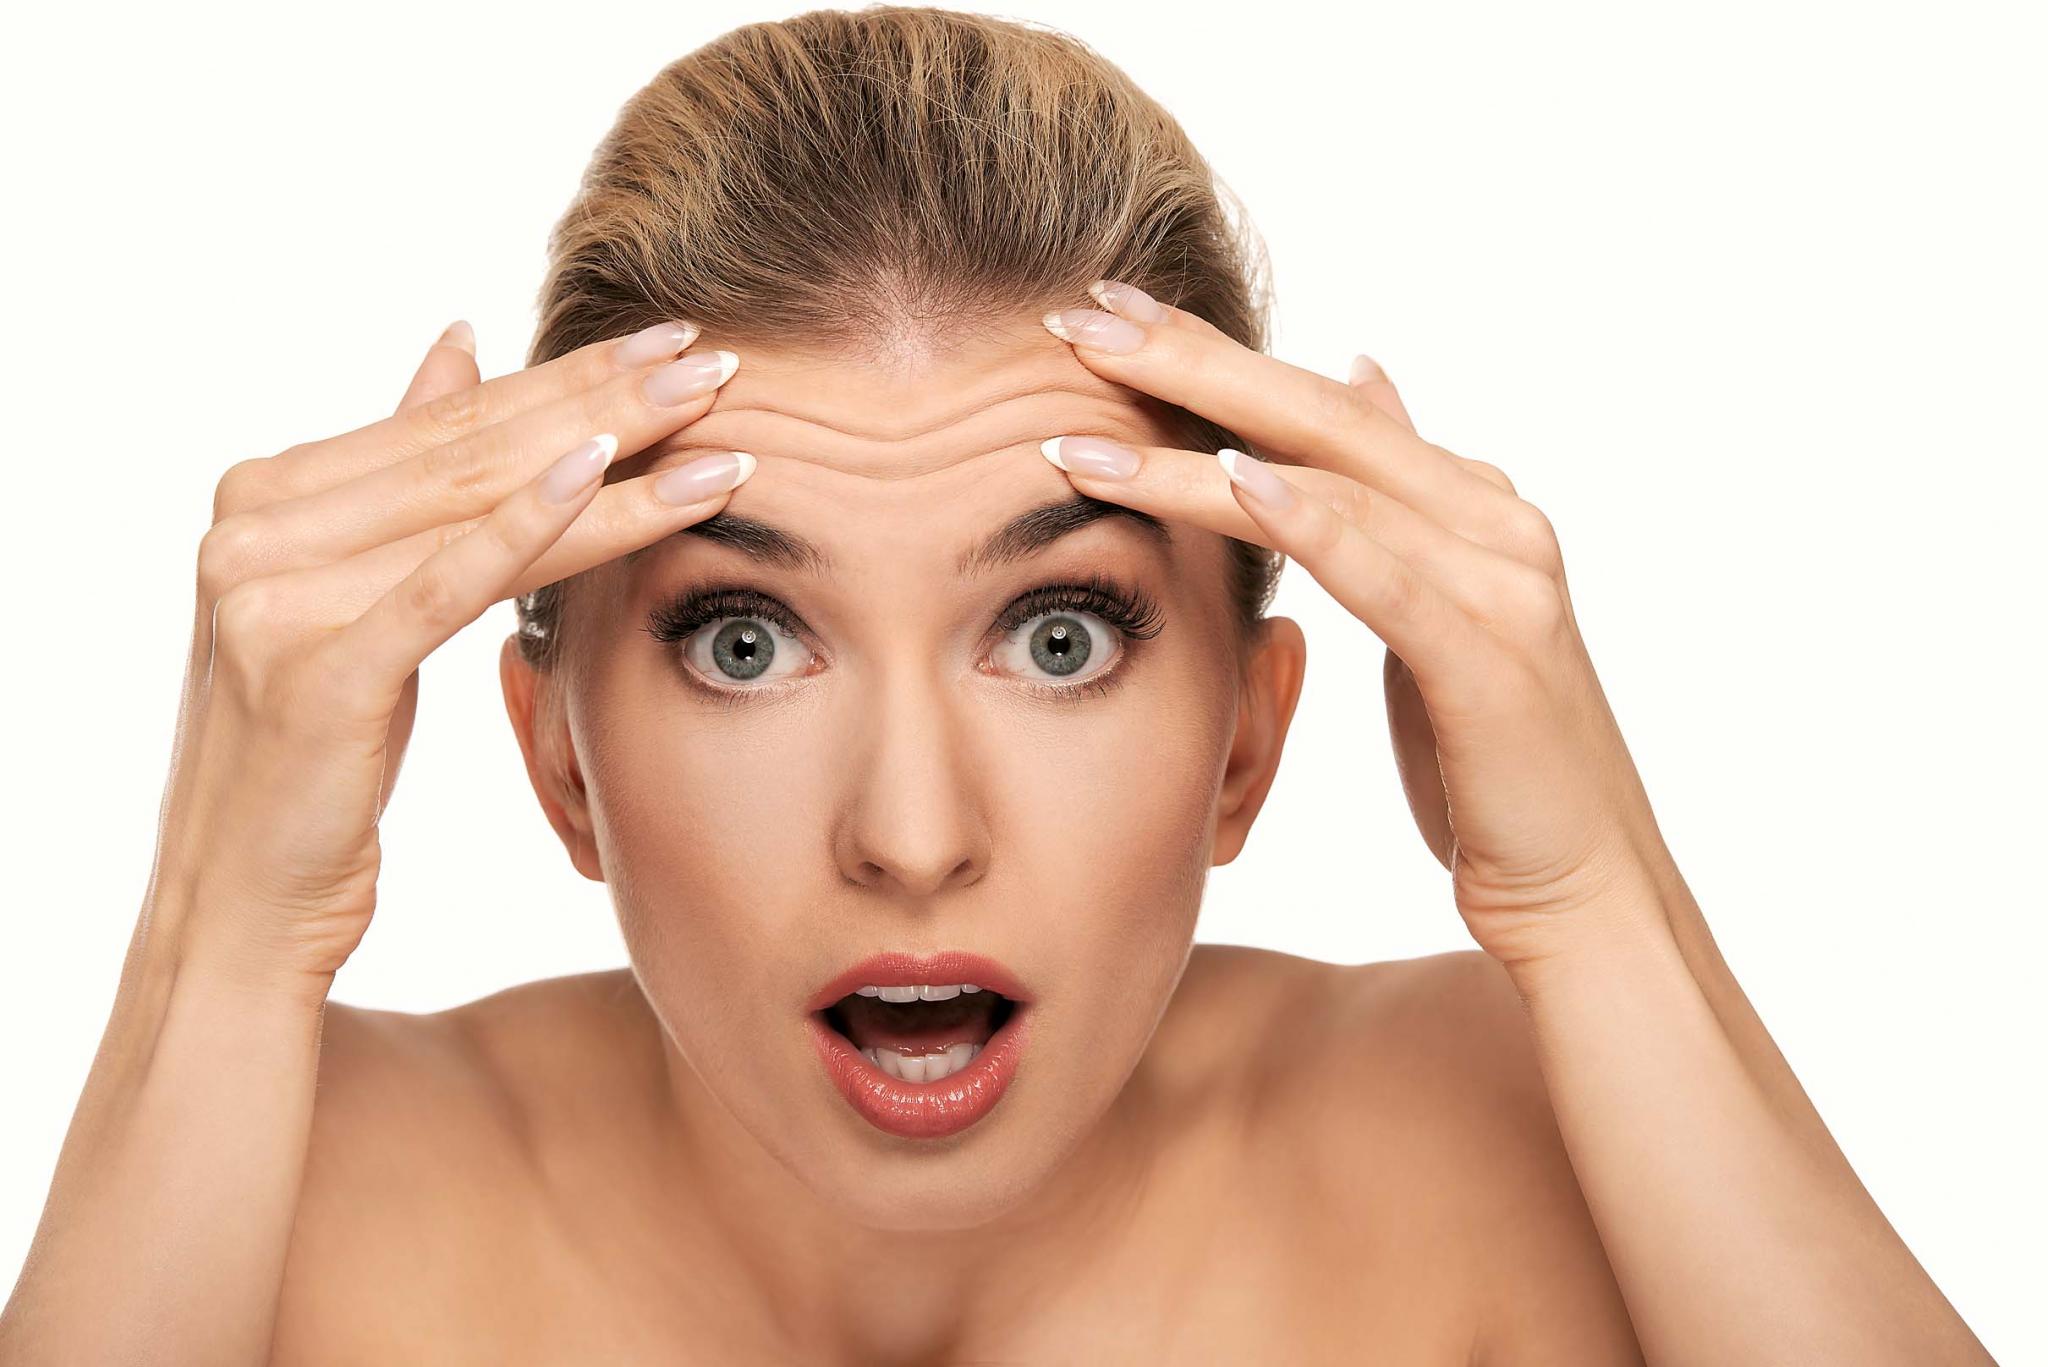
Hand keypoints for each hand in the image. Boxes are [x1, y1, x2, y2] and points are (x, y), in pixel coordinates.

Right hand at [144, 319, 751, 996]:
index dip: (566, 377)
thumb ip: (397, 472)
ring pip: (476, 509)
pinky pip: (448, 585)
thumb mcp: (357, 596)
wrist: (240, 901)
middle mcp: (254, 528)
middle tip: (713, 359)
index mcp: (265, 494)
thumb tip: (460, 340)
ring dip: (609, 459)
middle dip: (604, 400)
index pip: (451, 424)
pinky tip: (606, 475)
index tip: (669, 341)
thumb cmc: (313, 754)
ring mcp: (271, 596)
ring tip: (710, 419)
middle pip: (471, 452)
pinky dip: (529, 526)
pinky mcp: (315, 671)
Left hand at [1037, 283, 1673, 967]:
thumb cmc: (1490, 764)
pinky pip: (1382, 572)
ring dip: (1195, 449)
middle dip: (1186, 363)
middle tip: (1075, 318)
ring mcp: (1500, 580)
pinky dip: (1306, 522)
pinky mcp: (1491, 655)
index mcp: (1467, 504)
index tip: (1100, 316)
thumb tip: (1361, 372)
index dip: (1207, 356)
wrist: (1581, 887)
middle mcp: (1490, 518)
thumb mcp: (1430, 611)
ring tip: (1082, 425)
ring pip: (1328, 484)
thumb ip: (1393, 500)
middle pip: (1314, 416)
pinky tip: (1229, 483)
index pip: (1316, 409)